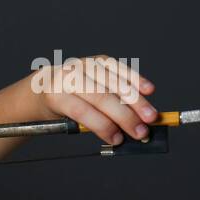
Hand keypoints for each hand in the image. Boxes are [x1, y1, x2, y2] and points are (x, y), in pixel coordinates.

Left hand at [27, 55, 157, 144]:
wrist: (49, 84)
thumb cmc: (59, 106)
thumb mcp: (65, 120)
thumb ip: (89, 125)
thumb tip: (122, 135)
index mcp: (56, 95)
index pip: (82, 111)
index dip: (102, 126)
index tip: (118, 139)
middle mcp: (70, 77)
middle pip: (102, 97)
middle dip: (125, 116)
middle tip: (141, 131)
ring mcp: (85, 65)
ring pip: (114, 83)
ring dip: (136, 101)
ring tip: (151, 116)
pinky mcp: (98, 60)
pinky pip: (120, 69)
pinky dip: (136, 80)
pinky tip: (149, 90)